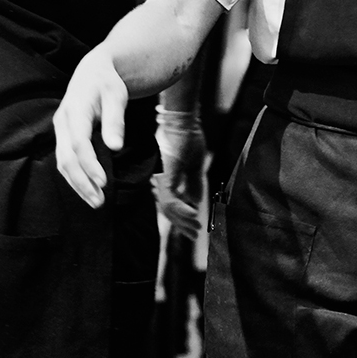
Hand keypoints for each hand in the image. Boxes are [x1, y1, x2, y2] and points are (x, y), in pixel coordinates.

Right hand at [54, 46, 126, 207]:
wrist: (92, 72)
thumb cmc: (107, 83)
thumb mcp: (117, 96)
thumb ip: (115, 121)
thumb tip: (116, 147)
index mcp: (76, 110)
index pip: (79, 143)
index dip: (89, 165)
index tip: (103, 182)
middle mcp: (63, 122)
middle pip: (67, 158)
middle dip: (82, 182)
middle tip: (100, 201)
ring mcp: (60, 129)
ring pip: (62, 162)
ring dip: (77, 184)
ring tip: (96, 201)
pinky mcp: (63, 136)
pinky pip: (64, 160)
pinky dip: (74, 177)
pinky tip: (87, 189)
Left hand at [153, 109, 203, 237]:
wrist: (183, 121)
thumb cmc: (189, 137)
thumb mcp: (195, 165)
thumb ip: (194, 184)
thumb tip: (196, 201)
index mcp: (166, 179)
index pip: (170, 205)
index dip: (180, 219)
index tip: (192, 229)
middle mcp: (160, 182)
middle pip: (167, 211)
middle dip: (181, 225)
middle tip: (194, 236)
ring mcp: (161, 179)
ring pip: (167, 209)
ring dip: (182, 221)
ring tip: (195, 229)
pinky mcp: (165, 176)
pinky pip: (170, 200)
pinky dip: (181, 210)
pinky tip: (192, 215)